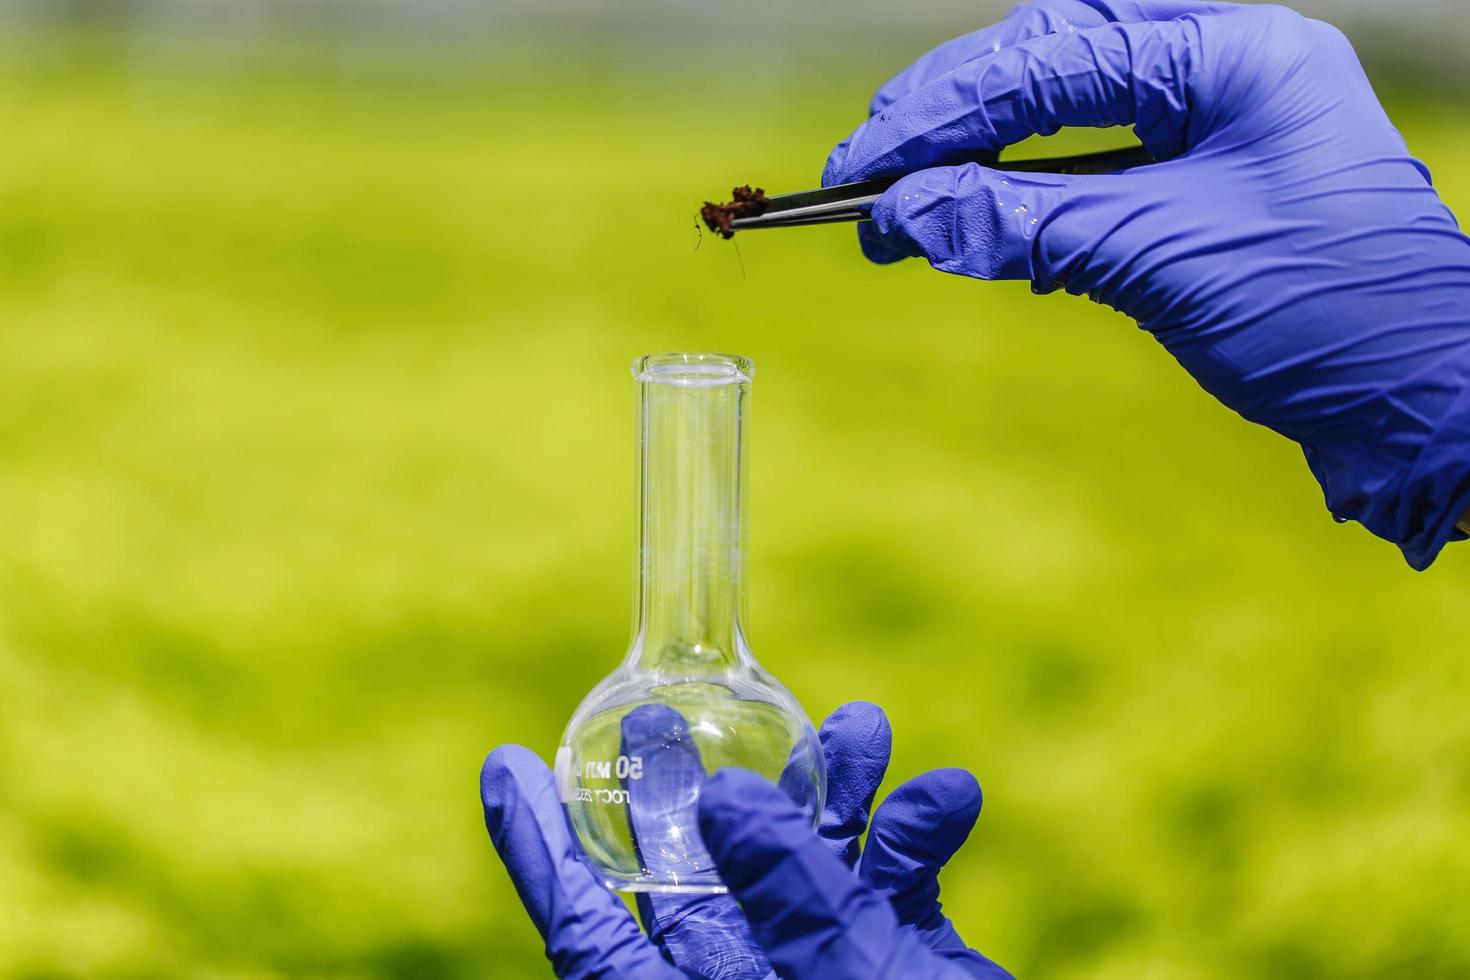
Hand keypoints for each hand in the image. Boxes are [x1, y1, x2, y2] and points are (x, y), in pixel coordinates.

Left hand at [481, 702, 1010, 977]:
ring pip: (801, 855)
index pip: (592, 936)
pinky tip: (946, 794)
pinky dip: (917, 827)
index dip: (542, 853)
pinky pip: (891, 873)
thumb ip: (788, 899)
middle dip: (680, 789)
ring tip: (857, 726)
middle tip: (655, 714)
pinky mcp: (897, 952)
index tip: (505, 767)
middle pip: (689, 875)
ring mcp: (825, 964)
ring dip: (831, 785)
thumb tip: (723, 796)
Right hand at [824, 0, 1469, 568]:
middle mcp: (1227, 65)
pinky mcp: (1205, 182)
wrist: (1423, 403)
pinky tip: (980, 225)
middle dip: (951, 115)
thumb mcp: (1160, 260)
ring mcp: (1219, 120)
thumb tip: (903, 214)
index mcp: (1234, 53)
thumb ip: (1025, 225)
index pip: (1055, 59)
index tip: (864, 163)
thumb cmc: (1326, 316)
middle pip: (1053, 59)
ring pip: (1066, 111)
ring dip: (980, 157)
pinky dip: (1026, 195)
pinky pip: (1093, 167)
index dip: (946, 112)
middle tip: (864, 168)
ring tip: (900, 201)